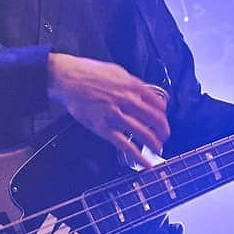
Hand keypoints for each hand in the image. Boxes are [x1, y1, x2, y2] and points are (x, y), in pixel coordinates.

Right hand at [47, 54, 169, 168]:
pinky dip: (137, 155)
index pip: (157, 104)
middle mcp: (126, 101)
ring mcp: (115, 115)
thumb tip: (145, 92)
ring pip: (142, 133)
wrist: (68, 78)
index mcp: (131, 86)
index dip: (163, 114)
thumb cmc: (89, 72)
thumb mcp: (116, 71)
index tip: (162, 119)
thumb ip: (132, 83)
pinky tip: (145, 161)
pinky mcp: (103, 128)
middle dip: (163, 130)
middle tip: (165, 136)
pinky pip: (124, 145)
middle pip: (154, 119)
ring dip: (154, 143)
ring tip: (158, 149)